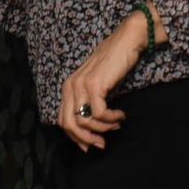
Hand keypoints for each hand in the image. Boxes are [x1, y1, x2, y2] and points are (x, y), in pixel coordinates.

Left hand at [56, 12, 150, 152]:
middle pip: (69, 124)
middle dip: (85, 139)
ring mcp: (81, 85)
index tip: (90, 146)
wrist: (126, 42)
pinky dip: (111, 119)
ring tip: (116, 125)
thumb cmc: (114, 65)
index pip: (63, 120)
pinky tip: (120, 115)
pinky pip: (99, 114)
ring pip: (84, 121)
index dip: (75, 137)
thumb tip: (92, 130)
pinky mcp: (94, 85)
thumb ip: (90, 104)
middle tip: (102, 144)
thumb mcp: (97, 87)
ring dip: (103, 129)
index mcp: (68, 88)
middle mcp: (70, 87)